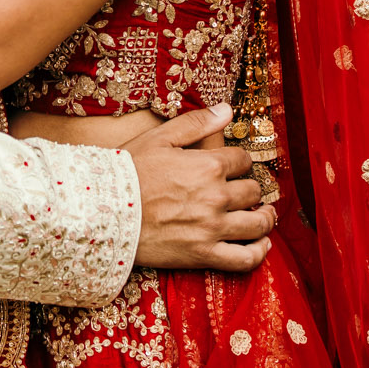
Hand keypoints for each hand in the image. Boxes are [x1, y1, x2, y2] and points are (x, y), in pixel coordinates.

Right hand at [125, 104, 274, 273]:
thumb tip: (227, 109)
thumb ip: (197, 123)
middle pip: (252, 191)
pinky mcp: (205, 254)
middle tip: (245, 190)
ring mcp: (213, 227)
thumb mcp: (159, 138)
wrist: (103, 211)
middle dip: (251, 188)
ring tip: (264, 215)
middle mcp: (217, 195)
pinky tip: (261, 244)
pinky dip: (259, 252)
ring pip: (257, 223)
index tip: (235, 166)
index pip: (242, 161)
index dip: (240, 162)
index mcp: (208, 165)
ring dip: (265, 218)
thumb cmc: (128, 173)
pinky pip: (245, 258)